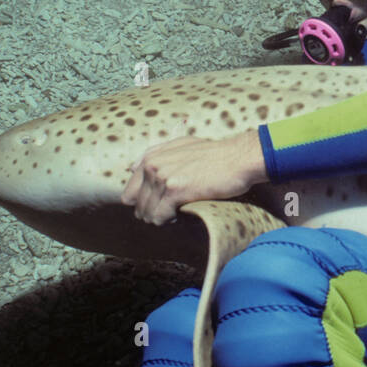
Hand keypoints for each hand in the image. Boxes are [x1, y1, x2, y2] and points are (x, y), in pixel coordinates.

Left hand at [121, 131, 267, 224]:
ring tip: (178, 213)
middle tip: (171, 212)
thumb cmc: (214, 153)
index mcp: (150, 158)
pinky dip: (168, 220)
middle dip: (152, 212)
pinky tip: (181, 215)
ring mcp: (162, 178)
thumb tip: (132, 168)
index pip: (129, 192)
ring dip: (161, 218)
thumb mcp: (182, 145)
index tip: (160, 205)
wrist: (237, 158)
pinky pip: (159, 217)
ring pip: (148, 213)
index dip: (144, 202)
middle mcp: (152, 166)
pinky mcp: (175, 191)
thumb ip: (156, 154)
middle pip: (138, 205)